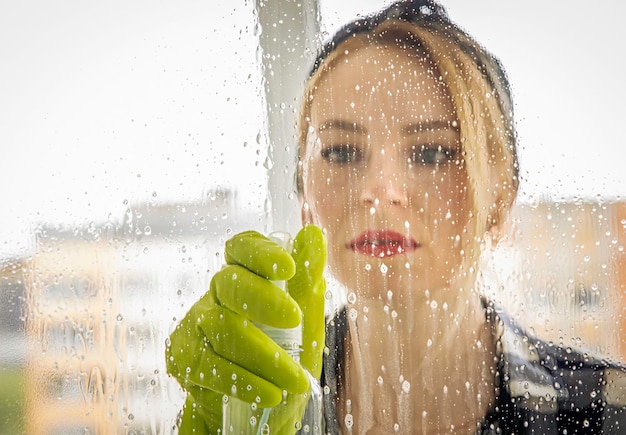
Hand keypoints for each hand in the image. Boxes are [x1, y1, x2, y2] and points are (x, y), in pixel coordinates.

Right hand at [165, 225, 326, 433]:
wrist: (257, 407)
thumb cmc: (283, 353)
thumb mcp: (305, 321)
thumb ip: (307, 281)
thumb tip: (313, 234)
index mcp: (245, 276)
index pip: (242, 248)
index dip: (261, 252)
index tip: (288, 267)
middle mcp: (216, 295)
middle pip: (229, 284)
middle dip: (263, 300)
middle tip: (295, 318)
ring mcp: (196, 325)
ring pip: (223, 329)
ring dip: (264, 356)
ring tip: (296, 380)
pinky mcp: (184, 359)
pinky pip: (210, 366)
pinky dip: (244, 381)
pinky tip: (271, 393)